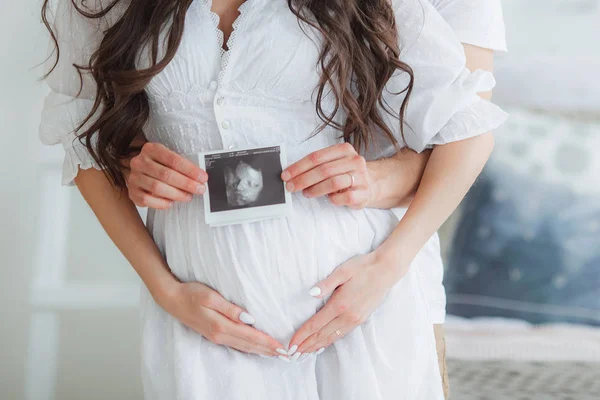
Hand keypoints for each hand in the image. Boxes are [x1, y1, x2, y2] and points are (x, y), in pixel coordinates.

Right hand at [125, 142, 207, 208]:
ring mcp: (134, 177)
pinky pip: (147, 200)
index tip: (202, 177)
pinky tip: (171, 202)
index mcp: (151, 149)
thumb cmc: (160, 165)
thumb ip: (183, 166)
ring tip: (188, 196)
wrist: (141, 172)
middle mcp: (140, 162)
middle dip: (186, 183)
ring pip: (157, 188)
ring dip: (176, 194)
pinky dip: (161, 203)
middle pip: (166, 174)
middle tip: (199, 189)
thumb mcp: (170, 159)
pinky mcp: (132, 192)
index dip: (190, 170)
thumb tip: (200, 178)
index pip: (173, 160)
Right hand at [160, 281, 286, 356]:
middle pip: (249, 345)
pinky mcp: (213, 335)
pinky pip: (236, 345)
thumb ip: (231, 309)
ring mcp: (216, 337)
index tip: (282, 347)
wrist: (171, 299)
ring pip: (243, 347)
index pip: (250, 336)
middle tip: (286, 354)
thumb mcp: (211, 296)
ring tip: (275, 354)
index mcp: (221, 326)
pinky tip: (255, 348)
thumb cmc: (191, 293)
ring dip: (260, 351)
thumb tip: (250, 319)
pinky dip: (249, 348)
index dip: (268, 342)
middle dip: (268, 350)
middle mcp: (219, 335)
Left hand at [281, 143, 372, 209]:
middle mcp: (354, 160)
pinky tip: (329, 199)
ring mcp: (361, 177)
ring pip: (333, 182)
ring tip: (306, 193)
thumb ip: (317, 165)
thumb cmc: (346, 173)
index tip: (285, 175)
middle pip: (323, 170)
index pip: (316, 157)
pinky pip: (345, 197)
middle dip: (303, 179)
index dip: (298, 167)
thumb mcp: (334, 163)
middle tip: (291, 187)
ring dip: (315, 189)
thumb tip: (291, 174)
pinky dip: (333, 199)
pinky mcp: (364, 193)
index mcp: (344, 149)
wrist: (372, 184)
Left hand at [288, 251, 407, 355]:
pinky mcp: (361, 319)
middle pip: (322, 335)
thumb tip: (311, 293)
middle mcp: (348, 316)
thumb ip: (326, 283)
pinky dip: (330, 341)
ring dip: (317, 346)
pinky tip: (324, 343)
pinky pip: (342, 334)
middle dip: (306, 345)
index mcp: (340, 304)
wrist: (386, 270)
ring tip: (304, 352)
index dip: (302, 335)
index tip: (291, 344)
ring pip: (332, 337)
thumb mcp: (343, 271)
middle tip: (292, 354)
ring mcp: (355, 319)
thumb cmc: (363, 267)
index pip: (316, 324)